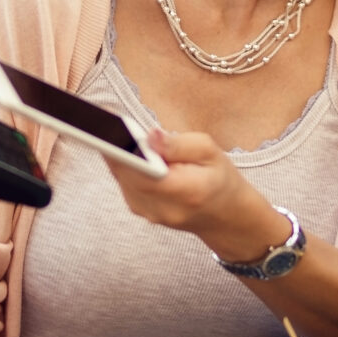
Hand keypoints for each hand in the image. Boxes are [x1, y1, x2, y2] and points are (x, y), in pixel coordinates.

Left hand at [106, 129, 284, 263]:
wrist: (225, 215)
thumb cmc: (220, 179)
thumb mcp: (210, 152)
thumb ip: (178, 144)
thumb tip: (150, 136)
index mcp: (186, 192)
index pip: (144, 174)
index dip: (124, 151)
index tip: (113, 130)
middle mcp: (163, 209)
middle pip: (127, 174)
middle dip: (119, 146)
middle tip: (112, 121)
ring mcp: (150, 214)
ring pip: (122, 177)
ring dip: (121, 155)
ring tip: (121, 132)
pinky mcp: (141, 211)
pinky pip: (125, 183)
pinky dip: (127, 165)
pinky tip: (131, 150)